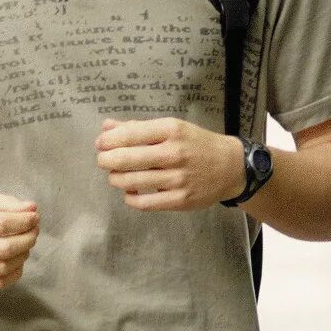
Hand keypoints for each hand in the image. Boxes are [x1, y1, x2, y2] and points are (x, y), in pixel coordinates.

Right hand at [0, 188, 38, 289]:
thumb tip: (31, 209)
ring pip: (2, 268)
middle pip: (3, 249)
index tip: (34, 216)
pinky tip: (16, 260)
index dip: (24, 221)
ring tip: (26, 243)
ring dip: (23, 256)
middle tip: (34, 230)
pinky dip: (14, 273)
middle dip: (27, 239)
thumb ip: (3, 202)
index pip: (1, 224)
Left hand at [94, 117, 244, 210]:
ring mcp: (178, 179)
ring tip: (115, 175)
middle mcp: (175, 153)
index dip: (108, 140)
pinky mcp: (181, 200)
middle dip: (106, 160)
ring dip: (116, 178)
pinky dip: (130, 198)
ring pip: (132, 181)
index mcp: (172, 130)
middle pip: (127, 158)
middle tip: (102, 160)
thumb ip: (138, 128)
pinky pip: (145, 203)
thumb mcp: (172, 128)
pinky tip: (130, 192)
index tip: (100, 143)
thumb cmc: (197, 144)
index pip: (130, 134)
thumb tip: (107, 127)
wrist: (231, 167)